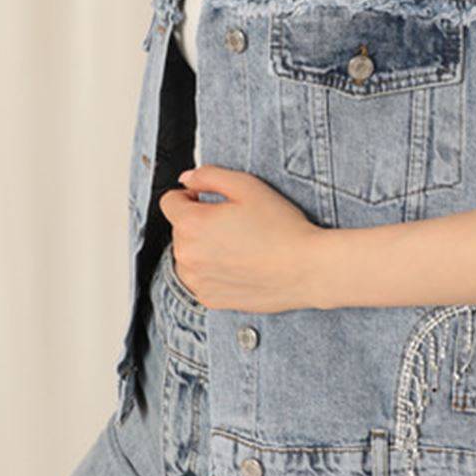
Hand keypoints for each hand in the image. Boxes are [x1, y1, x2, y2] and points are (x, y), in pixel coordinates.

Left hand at [158, 164, 328, 311]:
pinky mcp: (210, 299)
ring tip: (238, 246)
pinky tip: (240, 264)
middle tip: (234, 223)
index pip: (169, 201)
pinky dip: (213, 271)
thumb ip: (209, 176)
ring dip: (203, 248)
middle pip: (179, 229)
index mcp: (192, 224)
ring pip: (188, 256)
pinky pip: (200, 278)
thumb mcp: (247, 186)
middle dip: (199, 222)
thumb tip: (186, 179)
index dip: (190, 195)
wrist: (306, 269)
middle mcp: (187, 256)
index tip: (209, 200)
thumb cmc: (282, 228)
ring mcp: (197, 281)